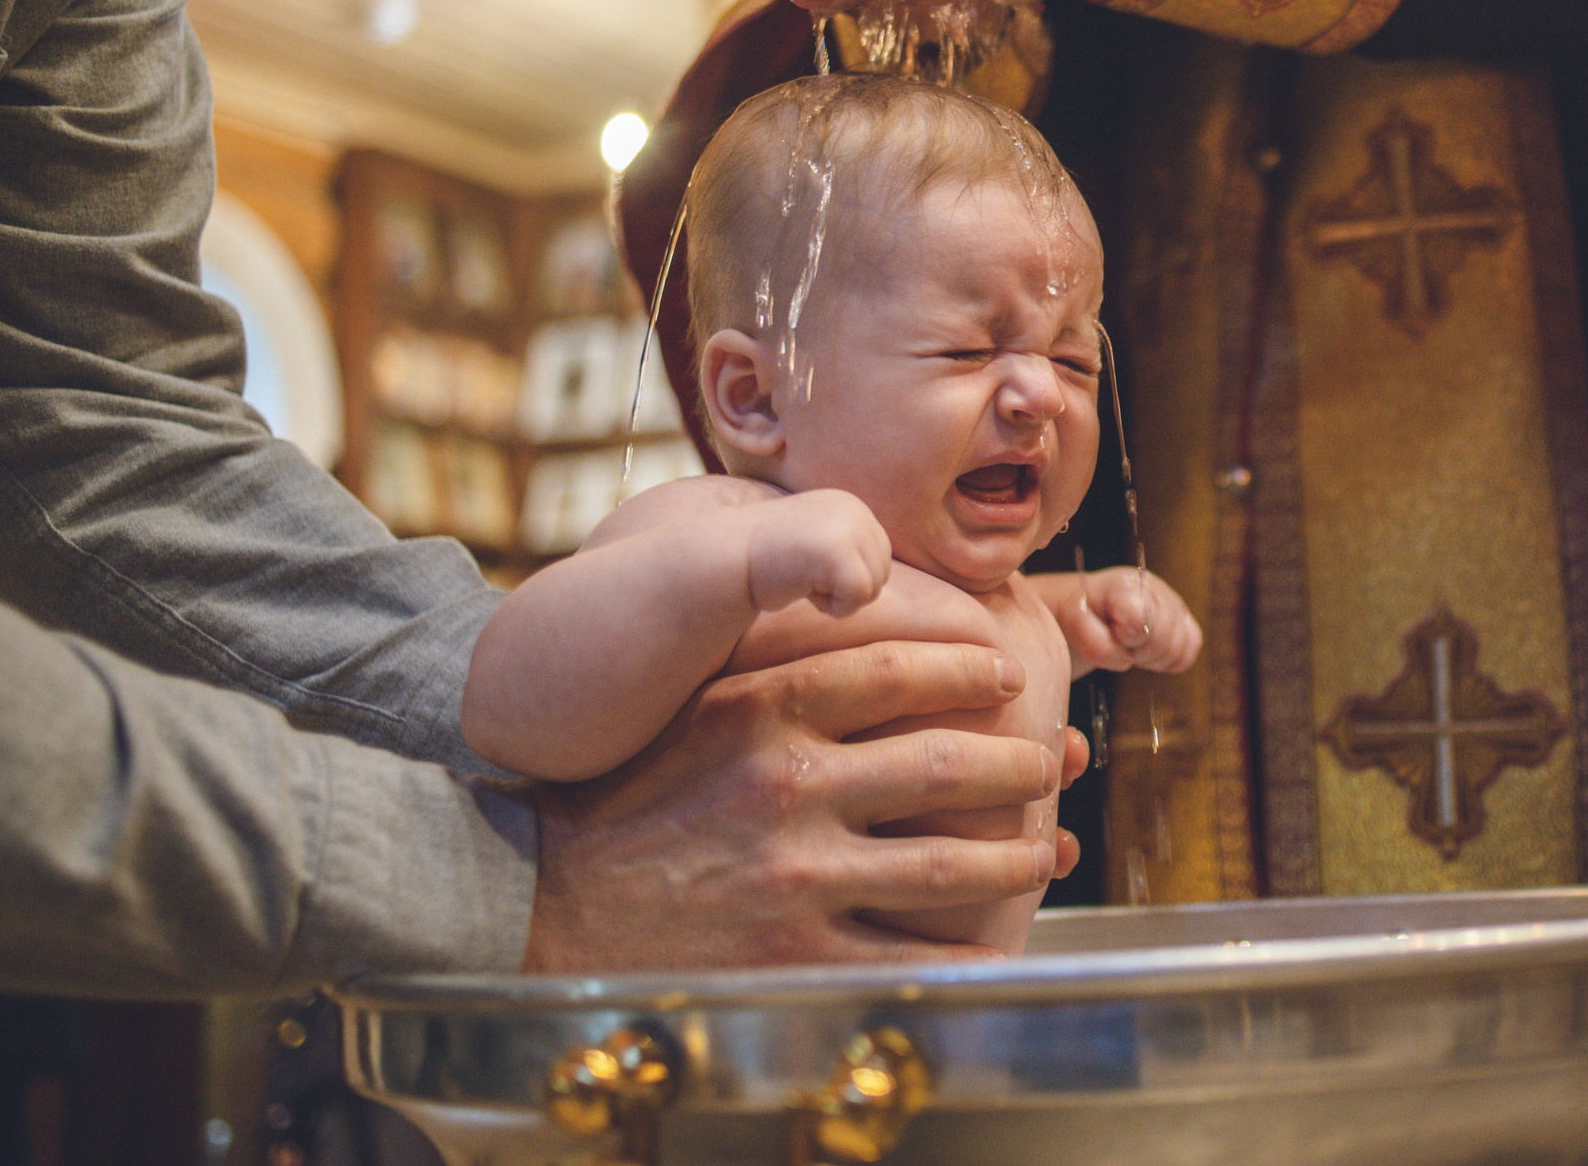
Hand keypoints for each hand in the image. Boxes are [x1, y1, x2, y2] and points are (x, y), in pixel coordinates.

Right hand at [525, 639, 1075, 969]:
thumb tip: (866, 631)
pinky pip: (911, 951)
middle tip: (1050, 759)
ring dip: (1013, 854)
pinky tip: (1001, 936)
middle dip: (1016, 763)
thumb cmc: (622, 799)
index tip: (1004, 671)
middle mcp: (786, 785)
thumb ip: (769, 670)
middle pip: (943, 763)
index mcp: (760, 710)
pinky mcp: (795, 956)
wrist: (537, 904)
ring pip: (947, 862)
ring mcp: (796, 876)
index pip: (897, 672)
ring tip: (1045, 844)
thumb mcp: (689, 710)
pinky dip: (970, 947)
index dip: (966, 667)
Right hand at [744, 488, 889, 617]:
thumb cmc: (766, 561)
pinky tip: (802, 588)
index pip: (878, 558)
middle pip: (881, 573)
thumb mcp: (814, 541)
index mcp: (850, 505)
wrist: (725, 558)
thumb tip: (879, 578)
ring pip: (872, 587)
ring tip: (801, 579)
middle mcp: (855, 509)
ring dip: (836, 598)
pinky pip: (858, 596)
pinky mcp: (839, 551)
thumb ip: (845, 548)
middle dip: (844, 588)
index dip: (844, 577)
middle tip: (803, 576)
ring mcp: (848, 527)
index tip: (806, 567)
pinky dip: (832, 606)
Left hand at [1034, 567, 1203, 673]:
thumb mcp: (1072, 624)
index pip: (1141, 623)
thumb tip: (1125, 659)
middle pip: (1164, 639)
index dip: (1125, 640)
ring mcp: (1174, 601)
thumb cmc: (1079, 614)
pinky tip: (1149, 651)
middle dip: (1139, 652)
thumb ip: (1093, 641)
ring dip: (1153, 657)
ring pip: (1181, 646)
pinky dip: (1172, 659)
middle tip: (1119, 644)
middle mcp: (1155, 587)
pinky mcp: (1185, 617)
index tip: (1111, 634)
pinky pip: (1192, 647)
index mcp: (1125, 585)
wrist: (1088, 607)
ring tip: (1131, 647)